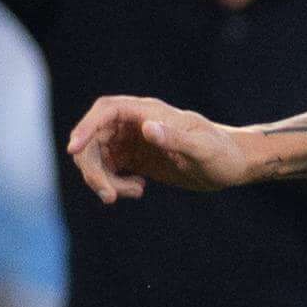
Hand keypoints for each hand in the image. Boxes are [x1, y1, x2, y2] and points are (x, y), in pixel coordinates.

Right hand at [65, 96, 260, 199]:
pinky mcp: (134, 158)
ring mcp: (132, 140)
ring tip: (136, 192)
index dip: (86, 127)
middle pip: (94, 138)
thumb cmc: (222, 154)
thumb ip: (176, 139)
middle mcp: (135, 123)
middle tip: (109, 195)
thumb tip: (148, 127)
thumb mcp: (202, 149)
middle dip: (93, 167)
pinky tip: (139, 189)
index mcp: (148, 111)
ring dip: (103, 178)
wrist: (232, 166)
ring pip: (98, 156)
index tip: (74, 150)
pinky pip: (109, 169)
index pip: (106, 111)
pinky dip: (114, 183)